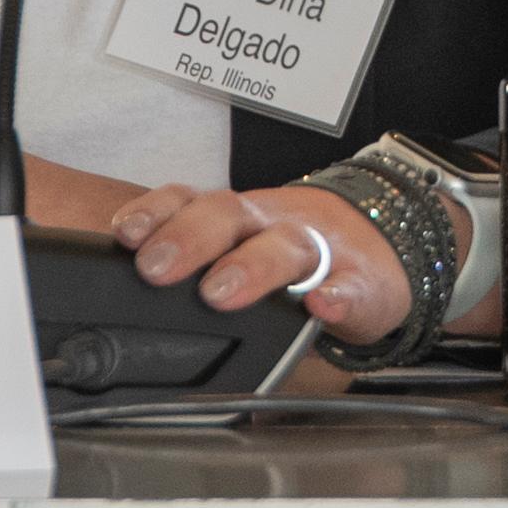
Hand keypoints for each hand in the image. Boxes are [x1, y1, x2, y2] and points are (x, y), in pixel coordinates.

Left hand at [107, 181, 409, 338]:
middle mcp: (272, 225)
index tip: (125, 235)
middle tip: (155, 270)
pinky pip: (351, 287)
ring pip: (285, 247)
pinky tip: (324, 305)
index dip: (155, 213)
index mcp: (237, 218)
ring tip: (221, 292)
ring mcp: (320, 252)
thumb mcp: (242, 243)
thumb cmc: (292, 252)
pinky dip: (337, 297)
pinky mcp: (362, 284)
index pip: (190, 201)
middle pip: (230, 216)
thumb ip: (191, 256)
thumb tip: (123, 279)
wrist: (383, 248)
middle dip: (189, 239)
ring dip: (251, 266)